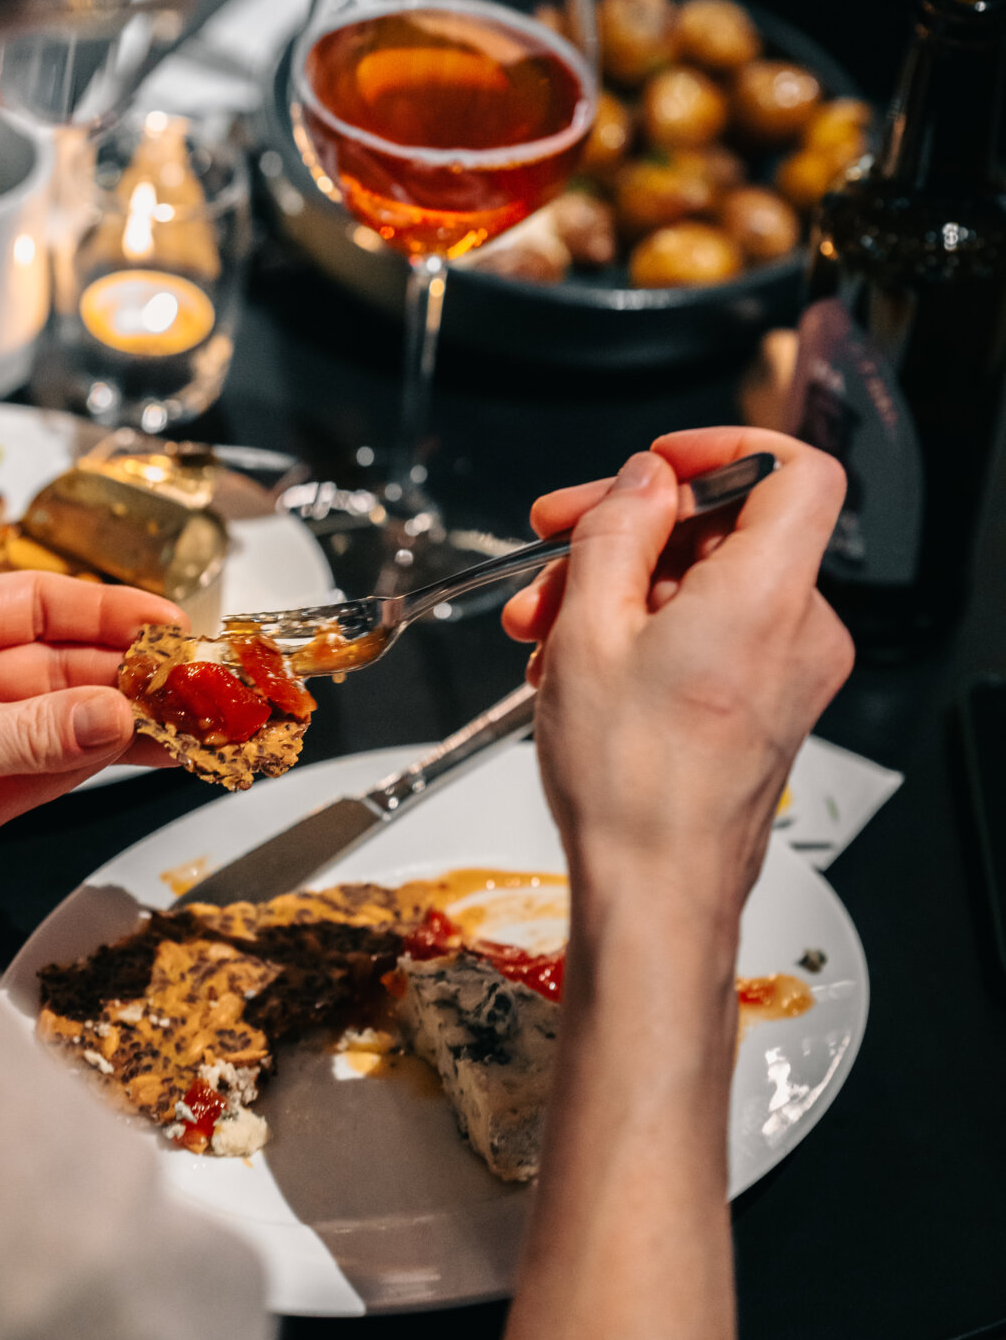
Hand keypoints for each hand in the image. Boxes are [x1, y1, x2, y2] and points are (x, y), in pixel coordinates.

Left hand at [0, 573, 181, 906]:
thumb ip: (37, 733)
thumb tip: (120, 716)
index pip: (35, 602)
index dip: (107, 611)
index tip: (169, 623)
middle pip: (58, 664)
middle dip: (128, 673)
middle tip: (198, 682)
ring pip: (61, 724)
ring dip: (126, 725)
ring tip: (194, 722)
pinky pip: (46, 775)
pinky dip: (95, 767)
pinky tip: (145, 755)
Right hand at [503, 427, 852, 925]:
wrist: (655, 892)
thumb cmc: (631, 784)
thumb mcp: (590, 627)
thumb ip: (618, 529)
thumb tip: (641, 481)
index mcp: (768, 595)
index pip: (793, 470)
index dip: (720, 448)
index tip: (654, 464)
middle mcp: (798, 629)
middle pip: (726, 528)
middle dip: (626, 529)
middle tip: (554, 539)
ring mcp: (789, 672)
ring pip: (704, 584)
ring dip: (616, 588)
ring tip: (541, 622)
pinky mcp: (768, 705)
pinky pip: (711, 632)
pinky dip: (643, 630)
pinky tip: (574, 660)